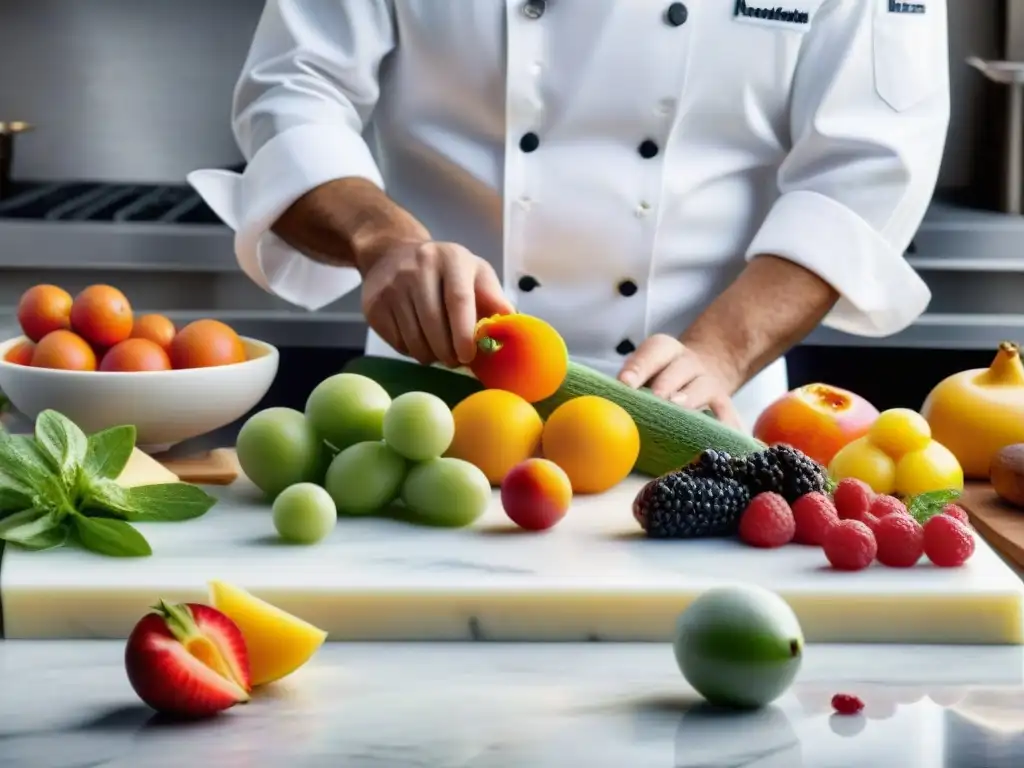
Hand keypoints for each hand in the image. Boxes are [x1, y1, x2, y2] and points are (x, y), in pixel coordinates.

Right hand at [360, 241, 514, 367]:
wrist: (391, 252)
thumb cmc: (444, 269)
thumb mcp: (474, 273)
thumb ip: (494, 298)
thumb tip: (512, 326)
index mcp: (451, 259)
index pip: (459, 300)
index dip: (465, 333)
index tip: (469, 356)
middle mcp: (419, 267)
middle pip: (434, 323)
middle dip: (448, 352)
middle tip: (456, 361)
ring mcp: (392, 285)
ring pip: (414, 337)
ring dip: (430, 356)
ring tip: (439, 353)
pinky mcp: (374, 304)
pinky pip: (397, 342)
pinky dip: (412, 351)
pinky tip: (419, 341)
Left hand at [617, 334, 743, 428]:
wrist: (696, 373)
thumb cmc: (657, 378)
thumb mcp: (643, 371)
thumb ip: (627, 386)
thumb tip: (605, 406)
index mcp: (664, 351)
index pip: (652, 352)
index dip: (639, 367)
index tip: (625, 383)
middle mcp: (688, 363)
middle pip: (679, 369)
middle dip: (665, 384)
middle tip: (656, 399)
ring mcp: (708, 382)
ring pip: (704, 388)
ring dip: (691, 399)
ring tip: (680, 411)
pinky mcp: (724, 403)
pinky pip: (728, 415)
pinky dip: (728, 427)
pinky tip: (729, 438)